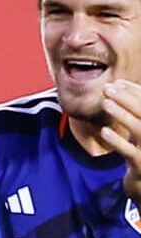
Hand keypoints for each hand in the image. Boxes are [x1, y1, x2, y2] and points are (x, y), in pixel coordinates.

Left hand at [101, 80, 140, 201]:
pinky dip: (117, 140)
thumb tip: (120, 88)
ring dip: (121, 115)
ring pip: (139, 129)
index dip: (134, 91)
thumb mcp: (140, 131)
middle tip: (107, 89)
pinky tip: (104, 131)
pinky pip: (128, 151)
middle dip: (126, 98)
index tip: (117, 83)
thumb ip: (135, 113)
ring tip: (105, 103)